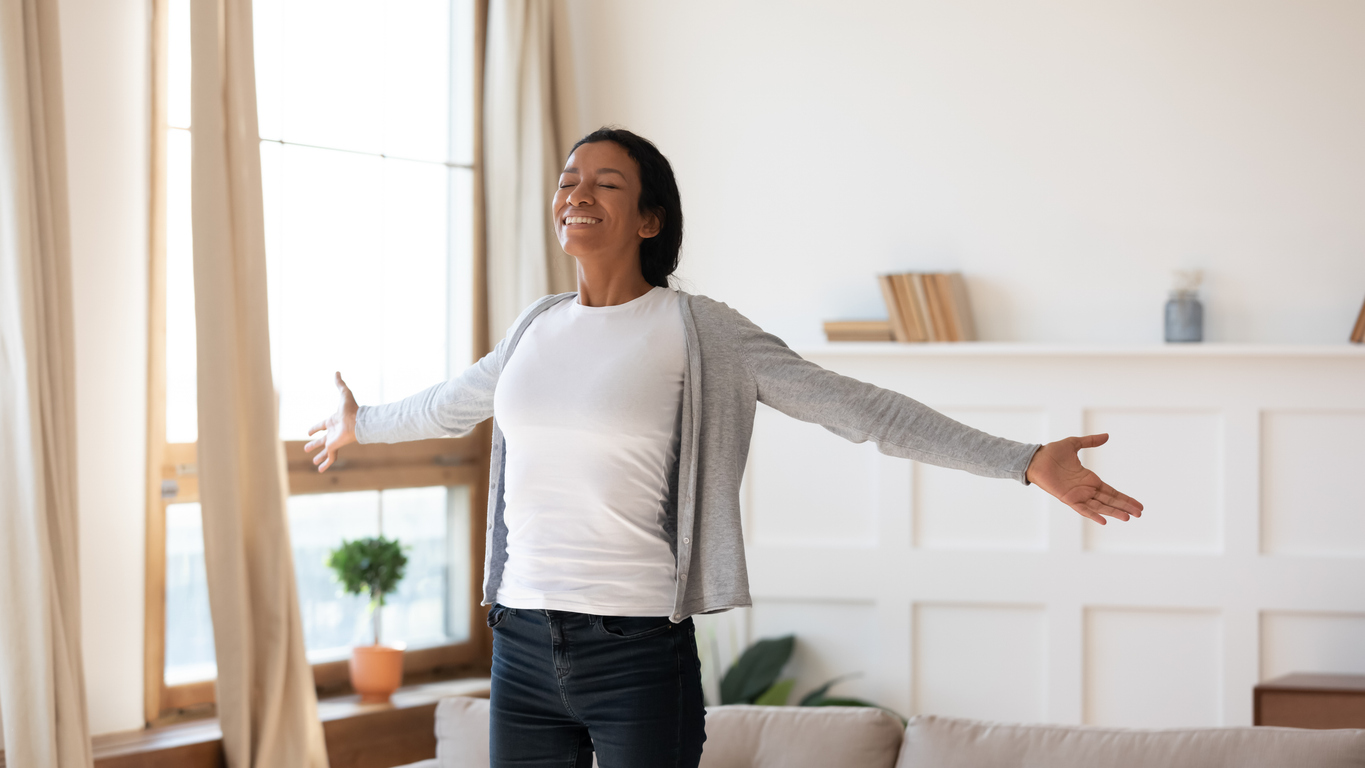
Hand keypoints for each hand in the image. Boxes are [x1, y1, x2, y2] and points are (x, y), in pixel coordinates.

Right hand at [304, 372, 357, 472]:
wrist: (359, 421)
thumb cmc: (352, 408)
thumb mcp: (344, 393)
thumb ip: (339, 383)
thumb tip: (337, 371)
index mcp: (333, 421)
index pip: (322, 425)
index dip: (315, 428)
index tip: (309, 431)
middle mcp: (333, 432)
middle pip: (322, 440)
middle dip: (314, 444)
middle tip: (307, 448)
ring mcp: (334, 440)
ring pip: (324, 450)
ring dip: (319, 456)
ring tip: (313, 462)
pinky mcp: (335, 447)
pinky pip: (329, 458)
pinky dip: (325, 464)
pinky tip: (320, 471)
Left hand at [1025, 433, 1142, 524]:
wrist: (1035, 458)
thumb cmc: (1052, 453)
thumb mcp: (1074, 444)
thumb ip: (1090, 442)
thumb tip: (1107, 436)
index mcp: (1089, 479)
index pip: (1111, 491)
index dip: (1124, 498)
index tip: (1138, 505)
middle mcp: (1085, 489)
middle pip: (1109, 500)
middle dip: (1124, 507)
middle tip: (1139, 513)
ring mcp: (1077, 495)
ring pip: (1099, 506)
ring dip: (1113, 512)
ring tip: (1128, 517)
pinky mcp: (1067, 498)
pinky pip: (1082, 509)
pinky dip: (1093, 514)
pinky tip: (1104, 520)